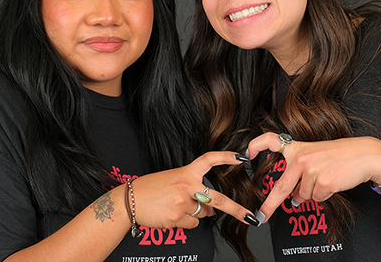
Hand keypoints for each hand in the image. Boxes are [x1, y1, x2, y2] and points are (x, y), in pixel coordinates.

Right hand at [131, 151, 257, 228]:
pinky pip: (192, 223)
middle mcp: (186, 186)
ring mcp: (182, 203)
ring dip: (198, 212)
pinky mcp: (177, 218)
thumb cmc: (150, 188)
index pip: (209, 160)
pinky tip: (173, 214)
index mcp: (185, 172)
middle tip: (250, 217)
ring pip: (203, 213)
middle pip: (217, 199)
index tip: (240, 158)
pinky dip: (187, 221)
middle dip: (236, 210)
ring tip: (178, 205)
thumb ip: (192, 190)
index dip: (225, 157)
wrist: (130, 200)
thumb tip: (209, 207)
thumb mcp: (172, 180)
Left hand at [247, 133, 380, 223]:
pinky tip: (330, 182)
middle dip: (270, 204)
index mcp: (296, 148)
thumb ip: (299, 173)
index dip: (255, 145)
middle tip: (262, 214)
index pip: (270, 140)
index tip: (246, 154)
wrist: (362, 154)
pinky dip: (323, 195)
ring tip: (324, 178)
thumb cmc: (338, 154)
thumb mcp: (313, 156)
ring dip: (311, 194)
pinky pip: (317, 198)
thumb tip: (294, 198)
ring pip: (303, 195)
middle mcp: (300, 158)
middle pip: (280, 186)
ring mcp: (310, 169)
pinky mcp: (323, 181)